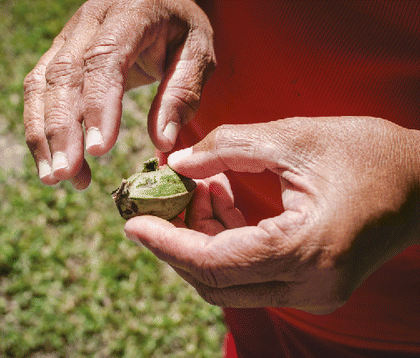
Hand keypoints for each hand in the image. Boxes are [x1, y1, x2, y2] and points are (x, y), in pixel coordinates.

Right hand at [23, 0, 214, 188]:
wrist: (158, 0)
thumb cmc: (181, 30)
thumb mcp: (198, 54)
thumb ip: (182, 94)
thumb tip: (162, 142)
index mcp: (130, 14)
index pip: (105, 59)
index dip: (97, 105)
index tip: (98, 150)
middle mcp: (90, 22)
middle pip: (64, 75)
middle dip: (61, 129)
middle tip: (66, 174)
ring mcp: (68, 36)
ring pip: (41, 84)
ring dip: (43, 134)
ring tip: (55, 178)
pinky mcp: (58, 54)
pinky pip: (38, 90)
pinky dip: (40, 128)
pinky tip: (51, 160)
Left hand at [124, 117, 419, 313]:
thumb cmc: (368, 154)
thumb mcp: (293, 138)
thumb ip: (228, 147)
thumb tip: (175, 163)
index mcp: (307, 250)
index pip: (214, 263)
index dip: (167, 244)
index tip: (133, 224)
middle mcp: (309, 286)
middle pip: (215, 281)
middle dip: (179, 241)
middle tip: (164, 198)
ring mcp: (312, 293)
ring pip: (230, 281)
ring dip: (202, 239)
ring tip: (201, 188)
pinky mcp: (310, 286)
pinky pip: (250, 275)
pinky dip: (226, 243)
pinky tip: (223, 202)